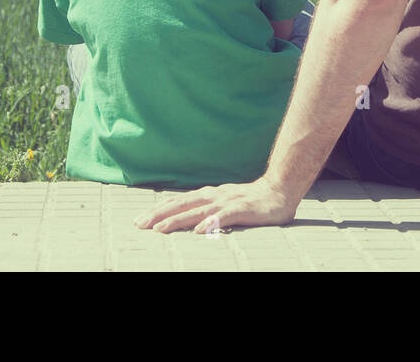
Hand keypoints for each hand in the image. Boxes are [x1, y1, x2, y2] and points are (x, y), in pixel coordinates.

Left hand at [133, 175, 299, 233]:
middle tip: (139, 225)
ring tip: (160, 229)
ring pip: (198, 211)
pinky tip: (199, 230)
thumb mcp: (226, 205)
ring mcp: (228, 202)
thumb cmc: (253, 201)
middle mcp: (214, 196)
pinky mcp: (242, 209)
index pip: (179, 202)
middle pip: (182, 205)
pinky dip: (211, 222)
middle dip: (159, 215)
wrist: (280, 190)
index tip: (140, 220)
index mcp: (209, 196)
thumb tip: (190, 223)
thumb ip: (209, 211)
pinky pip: (224, 217)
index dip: (159, 210)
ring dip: (177, 219)